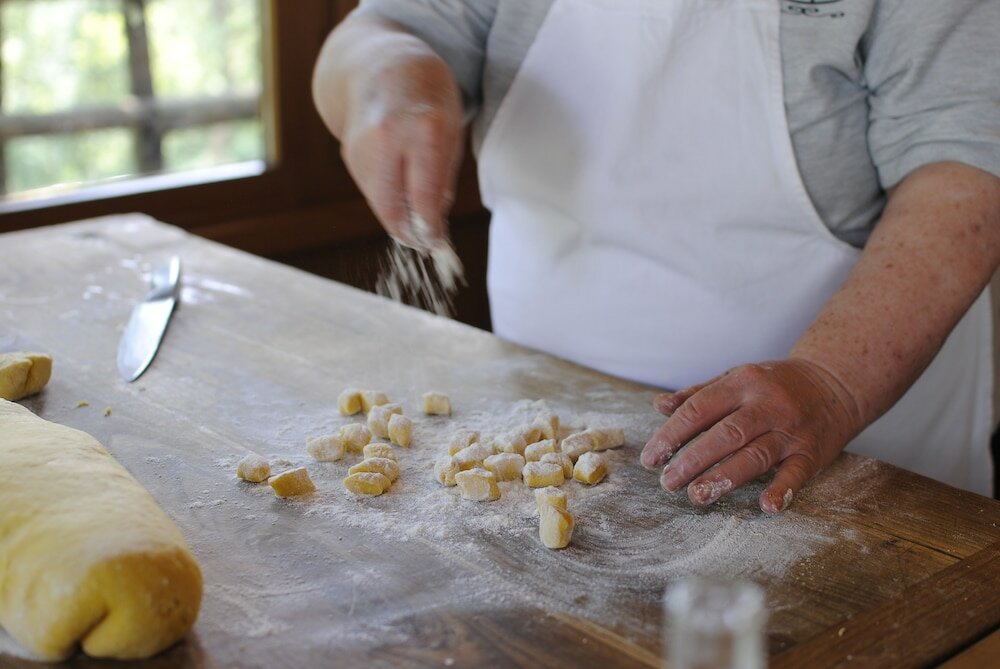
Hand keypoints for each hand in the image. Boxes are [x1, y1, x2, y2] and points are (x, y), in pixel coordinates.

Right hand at [340, 53, 463, 249]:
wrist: (381, 64)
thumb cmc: (428, 97)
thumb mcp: (451, 129)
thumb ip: (442, 176)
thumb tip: (433, 223)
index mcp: (424, 130)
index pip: (424, 197)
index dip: (430, 229)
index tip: (438, 242)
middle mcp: (387, 138)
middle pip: (393, 208)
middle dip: (410, 232)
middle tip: (425, 243)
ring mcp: (362, 146)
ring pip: (379, 203)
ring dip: (398, 217)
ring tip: (417, 218)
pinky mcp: (349, 154)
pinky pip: (371, 190)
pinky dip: (387, 198)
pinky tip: (400, 188)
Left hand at [639, 359, 863, 512]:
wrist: (835, 383)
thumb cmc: (774, 384)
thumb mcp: (736, 378)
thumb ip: (698, 394)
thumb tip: (659, 406)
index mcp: (742, 383)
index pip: (699, 410)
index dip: (672, 435)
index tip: (651, 458)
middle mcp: (767, 405)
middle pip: (725, 434)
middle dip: (692, 460)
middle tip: (667, 482)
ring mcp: (791, 430)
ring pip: (755, 455)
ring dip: (724, 477)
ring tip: (696, 496)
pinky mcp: (812, 452)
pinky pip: (797, 473)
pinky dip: (782, 489)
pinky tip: (766, 506)